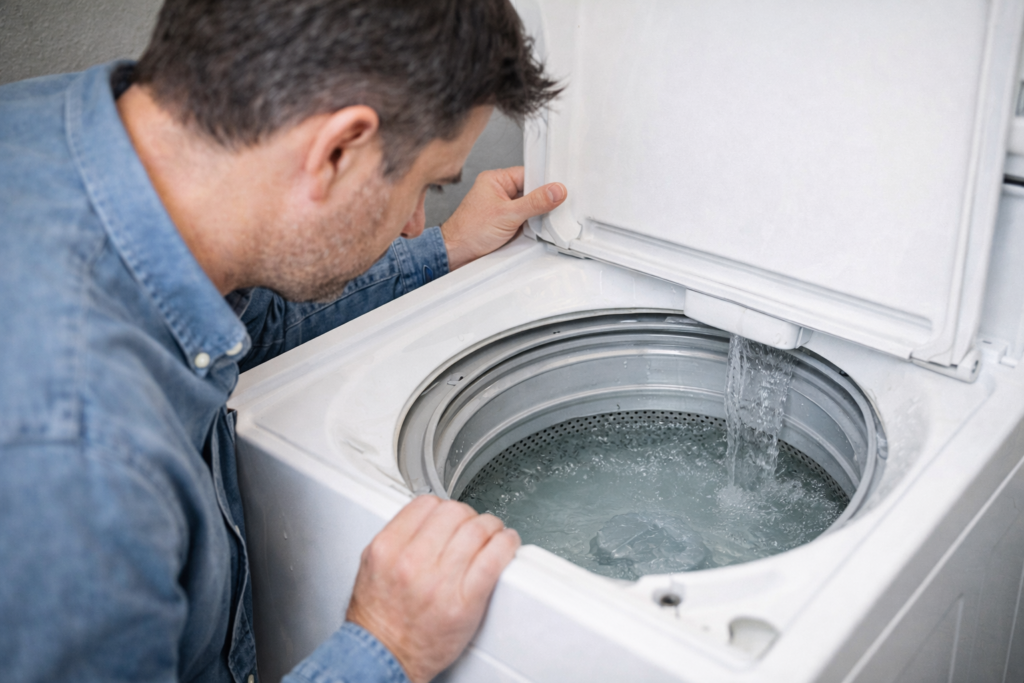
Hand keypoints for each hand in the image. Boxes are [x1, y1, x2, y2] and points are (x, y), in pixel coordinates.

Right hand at [345, 496, 520, 682]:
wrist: (385, 657)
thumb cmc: (378, 618)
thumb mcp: (372, 566)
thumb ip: (397, 537)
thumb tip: (426, 518)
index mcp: (388, 548)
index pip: (426, 504)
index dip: (443, 507)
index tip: (451, 516)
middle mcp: (412, 561)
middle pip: (454, 513)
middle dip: (468, 516)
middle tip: (474, 526)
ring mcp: (440, 582)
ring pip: (478, 530)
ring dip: (492, 527)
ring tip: (494, 533)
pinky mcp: (465, 602)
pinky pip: (494, 559)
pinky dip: (506, 544)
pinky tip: (507, 544)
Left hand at [441, 166, 566, 269]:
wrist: (457, 254)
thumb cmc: (469, 231)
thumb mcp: (508, 215)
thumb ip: (535, 202)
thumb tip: (556, 191)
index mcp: (496, 180)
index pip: (528, 174)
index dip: (544, 182)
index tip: (559, 191)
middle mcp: (500, 192)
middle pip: (531, 192)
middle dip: (542, 202)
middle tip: (553, 208)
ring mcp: (504, 209)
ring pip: (530, 208)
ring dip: (537, 216)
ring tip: (541, 222)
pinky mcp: (507, 224)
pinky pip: (526, 221)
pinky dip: (533, 226)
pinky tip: (536, 231)